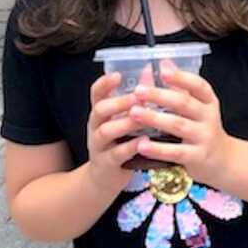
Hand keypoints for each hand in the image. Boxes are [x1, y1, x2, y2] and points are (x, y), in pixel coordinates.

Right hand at [86, 73, 141, 192]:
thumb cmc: (120, 141)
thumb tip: (151, 69)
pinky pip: (116, 154)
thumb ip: (137, 96)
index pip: (96, 93)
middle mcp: (96, 126)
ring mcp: (98, 146)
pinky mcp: (106, 164)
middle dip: (118, 103)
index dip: (104, 83)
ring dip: (124, 124)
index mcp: (101, 112)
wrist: (104, 178)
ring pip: (105, 131)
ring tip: (141, 118)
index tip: (117, 75)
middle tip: (136, 97)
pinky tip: (144, 142)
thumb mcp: (124, 118)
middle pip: (99, 110)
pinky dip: (130, 147)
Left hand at [130, 62, 230, 187]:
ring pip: (177, 125)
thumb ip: (180, 89)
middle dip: (160, 96)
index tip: (162, 70)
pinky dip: (157, 148)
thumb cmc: (203, 130)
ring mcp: (204, 137)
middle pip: (184, 103)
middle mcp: (209, 117)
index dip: (181, 77)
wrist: (223, 161)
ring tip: (134, 113)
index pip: (199, 85)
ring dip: (154, 118)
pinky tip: (141, 145)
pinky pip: (175, 152)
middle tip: (138, 90)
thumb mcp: (198, 109)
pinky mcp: (197, 157)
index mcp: (209, 102)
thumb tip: (164, 63)